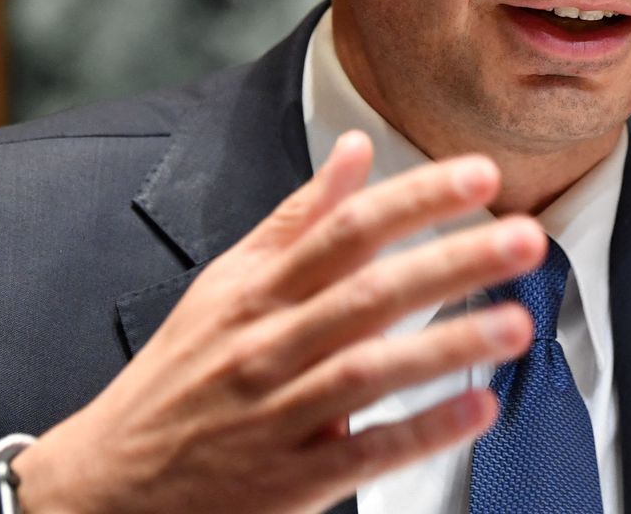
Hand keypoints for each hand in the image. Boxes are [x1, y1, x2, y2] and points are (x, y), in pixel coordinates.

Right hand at [11, 130, 541, 513]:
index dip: (414, 198)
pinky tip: (477, 410)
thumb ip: (297, 219)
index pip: (345, 230)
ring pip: (368, 371)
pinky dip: (421, 431)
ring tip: (516, 323)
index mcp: (256, 293)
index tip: (479, 173)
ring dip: (447, 347)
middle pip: (368, 293)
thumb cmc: (179, 379)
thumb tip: (355, 150)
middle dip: (451, 262)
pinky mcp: (289, 481)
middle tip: (524, 238)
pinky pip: (364, 453)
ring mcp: (277, 415)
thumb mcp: (225, 287)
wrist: (105, 487)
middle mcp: (266, 346)